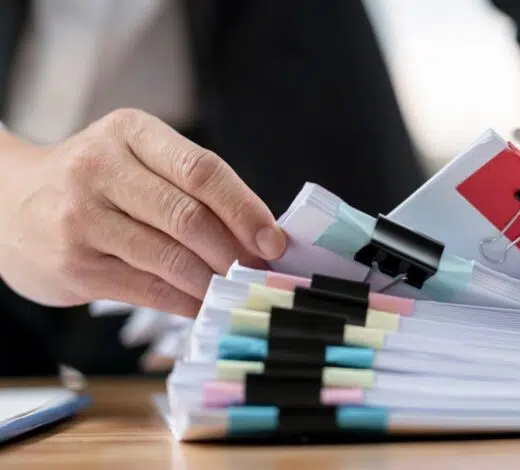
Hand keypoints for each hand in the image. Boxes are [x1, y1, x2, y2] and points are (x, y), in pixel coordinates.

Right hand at [0, 108, 286, 315]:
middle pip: (189, 217)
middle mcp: (99, 168)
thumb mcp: (136, 160)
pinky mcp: (74, 264)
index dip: (246, 209)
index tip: (275, 241)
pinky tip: (203, 305)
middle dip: (234, 252)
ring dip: (213, 281)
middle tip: (260, 272)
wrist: (5, 203)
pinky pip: (147, 289)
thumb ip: (191, 186)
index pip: (202, 170)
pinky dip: (185, 302)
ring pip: (170, 257)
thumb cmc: (94, 182)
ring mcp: (81, 217)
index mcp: (130, 132)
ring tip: (237, 291)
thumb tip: (262, 234)